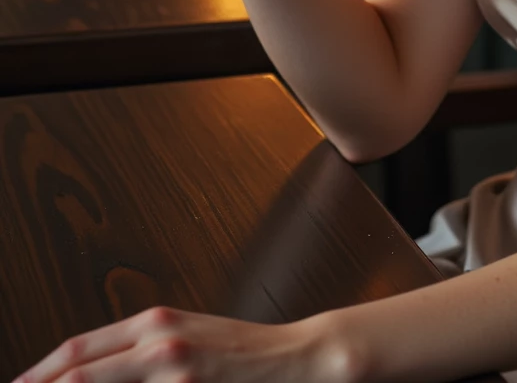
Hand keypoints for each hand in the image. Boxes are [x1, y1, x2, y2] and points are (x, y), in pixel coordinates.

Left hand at [11, 305, 362, 382]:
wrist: (298, 357)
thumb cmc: (242, 353)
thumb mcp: (186, 338)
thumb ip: (141, 352)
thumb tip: (92, 371)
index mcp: (154, 322)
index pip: (79, 349)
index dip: (41, 371)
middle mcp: (157, 339)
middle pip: (79, 368)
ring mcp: (173, 368)